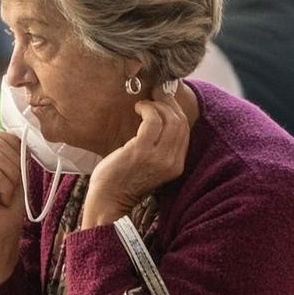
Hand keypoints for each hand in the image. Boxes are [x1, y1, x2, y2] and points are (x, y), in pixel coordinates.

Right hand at [0, 127, 25, 289]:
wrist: (1, 235)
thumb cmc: (9, 207)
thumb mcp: (15, 174)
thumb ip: (13, 153)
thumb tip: (21, 134)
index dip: (13, 147)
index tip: (17, 170)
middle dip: (15, 164)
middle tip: (12, 186)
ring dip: (11, 178)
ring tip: (6, 194)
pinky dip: (6, 188)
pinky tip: (2, 200)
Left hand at [83, 88, 191, 227]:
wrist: (108, 202)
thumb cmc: (122, 181)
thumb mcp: (148, 164)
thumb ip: (158, 146)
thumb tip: (159, 117)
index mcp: (176, 165)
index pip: (185, 130)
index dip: (176, 110)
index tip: (165, 99)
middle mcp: (172, 162)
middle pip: (180, 122)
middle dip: (169, 102)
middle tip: (156, 92)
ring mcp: (159, 157)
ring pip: (169, 119)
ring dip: (156, 105)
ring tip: (143, 104)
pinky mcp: (142, 151)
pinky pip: (152, 120)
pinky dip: (146, 108)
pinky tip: (137, 108)